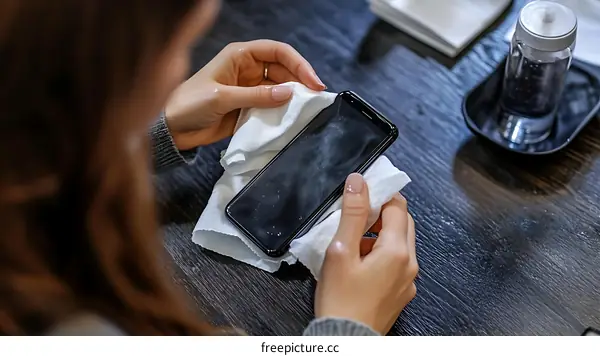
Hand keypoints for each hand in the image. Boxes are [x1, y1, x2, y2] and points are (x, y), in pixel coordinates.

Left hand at [164, 40, 325, 149]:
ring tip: (306, 111)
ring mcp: (249, 89)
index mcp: (240, 56)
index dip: (299, 64)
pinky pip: (271, 107)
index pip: (278, 52)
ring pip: (280, 89)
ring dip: (292, 98)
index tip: (313, 82)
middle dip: (300, 82)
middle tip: (316, 99)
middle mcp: (248, 69)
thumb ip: (256, 96)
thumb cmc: (190, 104)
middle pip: (283, 70)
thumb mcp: (223, 97)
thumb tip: (289, 93)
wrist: (172, 128)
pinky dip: (282, 112)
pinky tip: (291, 119)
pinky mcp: (248, 107)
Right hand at [315, 173, 417, 334]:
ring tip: (354, 241)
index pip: (398, 206)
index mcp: (397, 251)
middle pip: (403, 223)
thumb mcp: (341, 250)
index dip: (381, 194)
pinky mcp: (402, 293)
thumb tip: (359, 181)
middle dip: (382, 214)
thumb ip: (352, 214)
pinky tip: (360, 261)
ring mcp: (408, 280)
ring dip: (382, 234)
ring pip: (401, 243)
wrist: (347, 339)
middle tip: (356, 215)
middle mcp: (410, 264)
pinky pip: (397, 262)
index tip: (361, 194)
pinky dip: (383, 253)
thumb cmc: (340, 298)